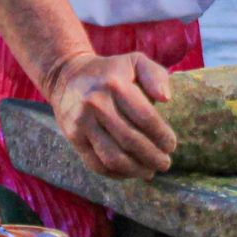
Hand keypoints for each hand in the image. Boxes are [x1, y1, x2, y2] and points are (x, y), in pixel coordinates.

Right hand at [44, 51, 177, 179]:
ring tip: (149, 172)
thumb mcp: (135, 62)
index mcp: (115, 85)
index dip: (162, 136)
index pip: (145, 117)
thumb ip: (155, 75)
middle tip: (165, 163)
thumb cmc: (110, 71)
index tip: (171, 145)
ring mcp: (82, 122)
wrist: (66, 76)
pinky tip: (129, 173)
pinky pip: (96, 163)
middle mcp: (96, 104)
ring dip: (135, 170)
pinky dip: (116, 174)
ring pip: (113, 157)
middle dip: (152, 157)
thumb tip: (166, 98)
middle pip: (130, 141)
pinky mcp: (73, 137)